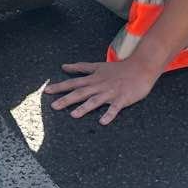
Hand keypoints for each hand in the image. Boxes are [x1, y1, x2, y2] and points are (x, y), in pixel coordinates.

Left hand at [44, 56, 160, 124]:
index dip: (60, 87)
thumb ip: (81, 67)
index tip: (47, 91)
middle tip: (53, 106)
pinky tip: (102, 122)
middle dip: (67, 99)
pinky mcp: (123, 98)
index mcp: (94, 78)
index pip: (74, 82)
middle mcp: (100, 85)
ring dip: (84, 108)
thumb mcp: (98, 65)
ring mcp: (111, 92)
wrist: (141, 67)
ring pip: (95, 101)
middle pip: (81, 92)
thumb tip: (64, 67)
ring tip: (74, 115)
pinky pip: (115, 108)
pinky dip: (109, 114)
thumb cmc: (119, 68)